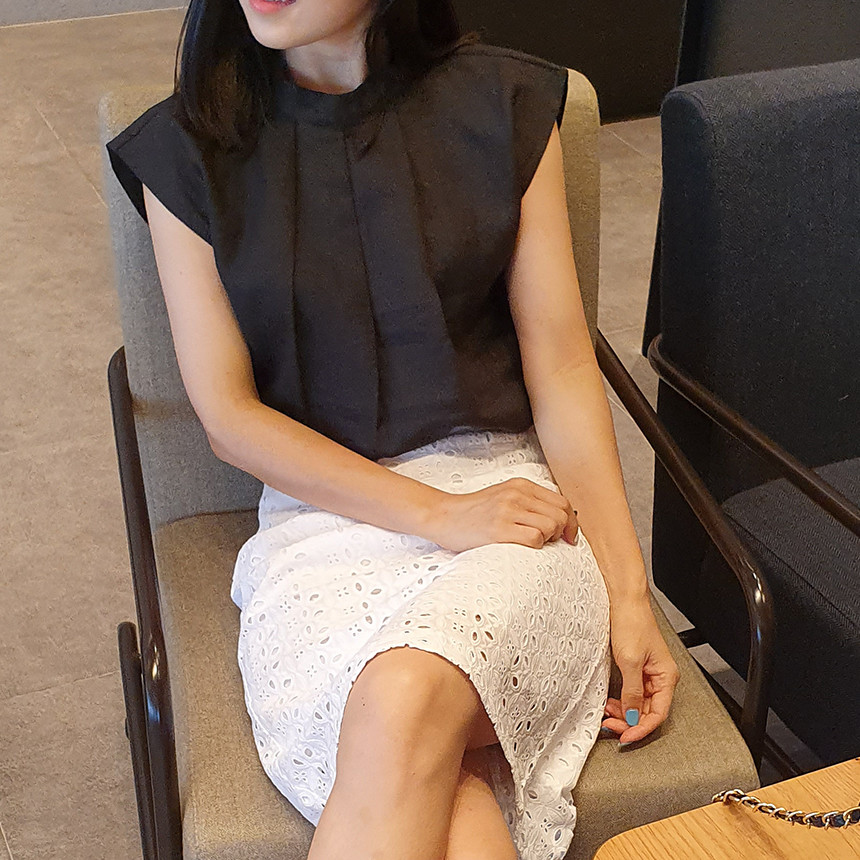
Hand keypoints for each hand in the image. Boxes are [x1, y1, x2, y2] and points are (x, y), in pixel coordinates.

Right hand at [425, 477, 578, 551]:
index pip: (562, 502)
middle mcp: (517, 494)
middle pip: (561, 515)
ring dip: (547, 540)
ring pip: (551, 527)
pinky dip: (535, 546)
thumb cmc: (474, 512)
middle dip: (561, 533)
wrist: (444, 516)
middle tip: (550, 542)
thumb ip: (529, 502)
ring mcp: (507, 511)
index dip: (571, 522)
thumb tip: (560, 520)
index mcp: (521, 485)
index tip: (568, 536)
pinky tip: (523, 547)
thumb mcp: (504, 496)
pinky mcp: (499, 529)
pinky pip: (534, 539)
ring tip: (532, 543)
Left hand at [601, 598, 679, 744]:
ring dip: (623, 713)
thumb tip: (633, 716)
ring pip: (638, 704)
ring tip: (607, 715)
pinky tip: (610, 703)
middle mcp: (660, 677)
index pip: (657, 714)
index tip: (625, 736)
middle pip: (647, 711)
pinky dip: (621, 701)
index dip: (641, 728)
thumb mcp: (629, 661)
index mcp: (666, 677)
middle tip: (610, 726)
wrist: (623, 601)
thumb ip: (632, 692)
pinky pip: (631, 693)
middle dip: (629, 722)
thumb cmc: (631, 622)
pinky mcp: (635, 668)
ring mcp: (647, 673)